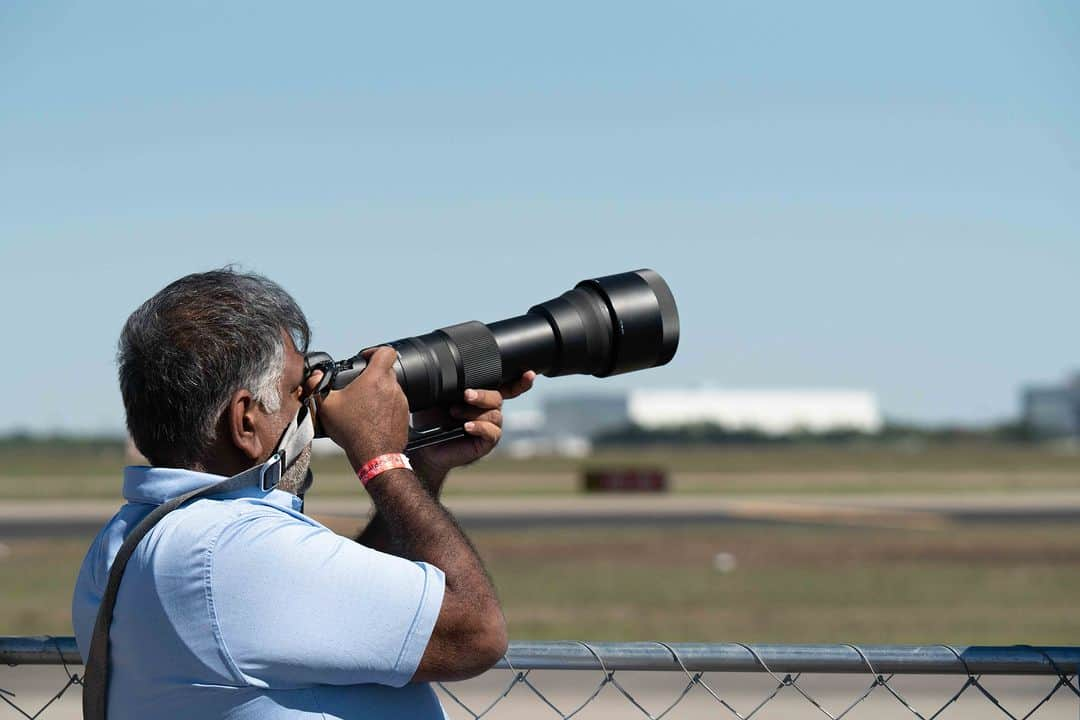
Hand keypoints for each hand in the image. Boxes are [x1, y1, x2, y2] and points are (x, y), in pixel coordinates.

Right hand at [317, 347, 409, 467]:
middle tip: (359, 386)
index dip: (374, 351)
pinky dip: (386, 407)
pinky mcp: (405, 416)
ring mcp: (402, 402)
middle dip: (373, 375)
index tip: (365, 358)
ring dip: (379, 392)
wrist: (374, 455)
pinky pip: (396, 404)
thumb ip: (317, 386)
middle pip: (386, 371)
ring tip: (364, 405)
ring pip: (391, 388)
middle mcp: (393, 387)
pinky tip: (372, 418)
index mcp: (376, 378)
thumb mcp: (326, 406)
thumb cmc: (351, 430)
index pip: (386, 351)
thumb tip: (314, 377)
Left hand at [409, 371, 536, 475]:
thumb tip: (446, 370)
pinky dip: (479, 427)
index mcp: (481, 397)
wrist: (424, 446)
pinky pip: (492, 432)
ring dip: (474, 412)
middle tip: (466, 394)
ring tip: (455, 414)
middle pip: (497, 398)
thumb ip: (447, 385)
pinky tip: (466, 427)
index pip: (505, 387)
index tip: (530, 373)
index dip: (520, 381)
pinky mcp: (487, 442)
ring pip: (494, 414)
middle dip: (483, 395)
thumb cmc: (430, 419)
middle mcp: (489, 410)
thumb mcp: (436, 397)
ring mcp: (490, 426)